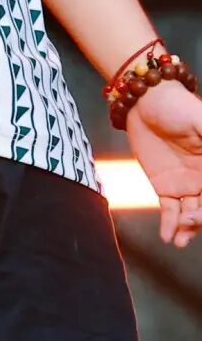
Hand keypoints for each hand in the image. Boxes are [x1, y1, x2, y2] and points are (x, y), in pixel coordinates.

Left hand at [126, 81, 201, 247]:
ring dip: (188, 229)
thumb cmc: (177, 104)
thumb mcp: (201, 119)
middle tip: (190, 221)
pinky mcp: (165, 186)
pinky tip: (167, 236)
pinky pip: (170, 210)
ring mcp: (186, 184)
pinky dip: (170, 225)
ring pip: (192, 214)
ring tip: (179, 240)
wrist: (144, 100)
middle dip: (200, 219)